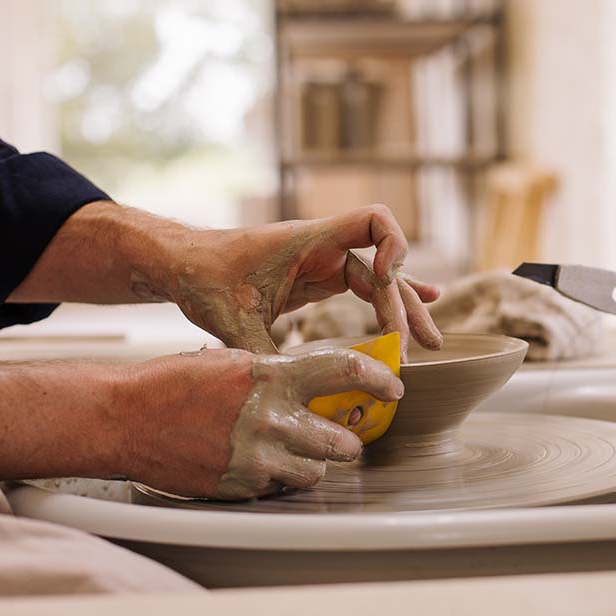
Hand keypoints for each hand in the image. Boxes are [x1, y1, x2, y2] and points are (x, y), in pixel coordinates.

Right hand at [118, 347, 403, 498]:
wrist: (123, 418)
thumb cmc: (175, 384)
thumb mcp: (233, 363)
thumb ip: (278, 375)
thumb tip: (320, 383)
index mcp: (272, 376)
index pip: (344, 371)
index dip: (377, 379)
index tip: (393, 387)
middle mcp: (271, 418)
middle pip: (342, 440)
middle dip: (346, 440)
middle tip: (341, 435)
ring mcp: (257, 457)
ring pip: (316, 470)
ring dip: (312, 462)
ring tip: (289, 449)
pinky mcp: (241, 486)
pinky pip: (282, 488)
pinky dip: (279, 478)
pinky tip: (257, 462)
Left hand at [144, 204, 443, 357]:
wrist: (183, 265)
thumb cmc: (204, 279)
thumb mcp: (232, 320)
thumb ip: (264, 353)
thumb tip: (289, 394)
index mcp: (310, 242)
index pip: (373, 221)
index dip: (394, 247)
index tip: (389, 282)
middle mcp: (325, 248)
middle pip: (385, 269)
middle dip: (405, 307)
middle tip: (417, 349)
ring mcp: (325, 263)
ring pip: (380, 282)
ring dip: (405, 310)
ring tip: (432, 342)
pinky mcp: (318, 279)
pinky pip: (365, 288)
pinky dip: (390, 300)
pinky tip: (421, 305)